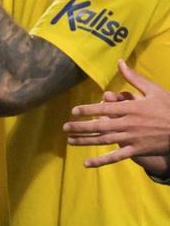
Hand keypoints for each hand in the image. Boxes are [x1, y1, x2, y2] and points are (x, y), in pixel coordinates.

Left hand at [64, 60, 169, 174]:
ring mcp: (132, 139)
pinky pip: (116, 157)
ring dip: (85, 141)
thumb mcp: (153, 90)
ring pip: (104, 140)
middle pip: (100, 126)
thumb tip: (120, 62)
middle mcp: (128, 124)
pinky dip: (101, 161)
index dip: (88, 110)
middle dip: (80, 127)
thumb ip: (134, 78)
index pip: (104, 109)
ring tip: (69, 141)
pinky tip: (87, 163)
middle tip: (65, 127)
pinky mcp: (137, 150)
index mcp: (131, 108)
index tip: (74, 111)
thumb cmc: (169, 107)